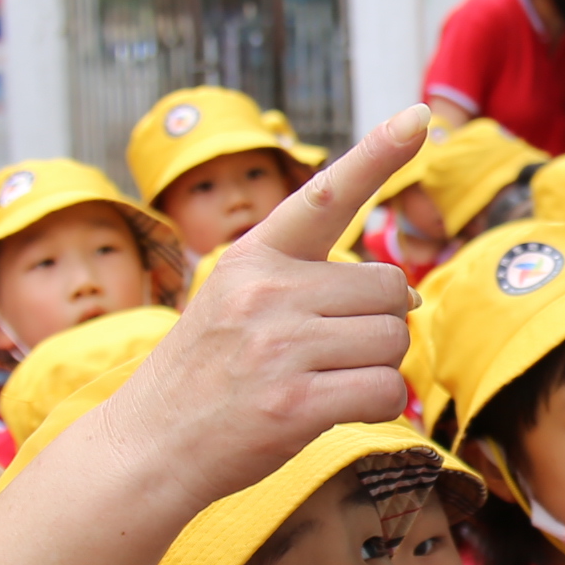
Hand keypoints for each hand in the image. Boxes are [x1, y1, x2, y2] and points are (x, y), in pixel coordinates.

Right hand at [105, 109, 428, 499]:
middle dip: (380, 325)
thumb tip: (410, 297)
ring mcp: (280, 346)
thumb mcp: (234, 304)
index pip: (325, 195)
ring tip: (322, 384)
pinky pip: (387, 390)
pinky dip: (379, 405)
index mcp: (253, 258)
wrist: (146, 449)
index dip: (377, 154)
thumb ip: (308, 286)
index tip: (418, 115)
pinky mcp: (295, 403)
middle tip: (331, 355)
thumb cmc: (204, 379)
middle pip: (390, 289)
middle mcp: (267, 291)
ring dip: (378, 369)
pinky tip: (334, 412)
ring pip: (394, 341)